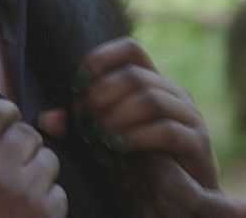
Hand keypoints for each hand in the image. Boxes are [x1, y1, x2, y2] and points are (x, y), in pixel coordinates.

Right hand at [0, 100, 66, 217]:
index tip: (6, 118)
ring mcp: (28, 194)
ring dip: (39, 170)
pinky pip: (59, 193)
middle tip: (15, 156)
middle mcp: (0, 170)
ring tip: (26, 185)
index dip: (3, 111)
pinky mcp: (47, 217)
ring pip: (49, 160)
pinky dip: (49, 200)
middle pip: (26, 133)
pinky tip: (33, 210)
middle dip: (23, 143)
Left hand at [37, 37, 245, 216]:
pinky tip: (117, 147)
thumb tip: (47, 119)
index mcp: (153, 82)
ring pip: (151, 99)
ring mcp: (189, 116)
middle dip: (102, 94)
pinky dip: (136, 137)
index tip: (77, 83)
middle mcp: (174, 93)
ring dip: (116, 116)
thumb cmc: (141, 160)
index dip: (101, 58)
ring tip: (98, 135)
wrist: (184, 195)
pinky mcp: (198, 143)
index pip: (130, 50)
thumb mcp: (105, 137)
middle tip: (84, 118)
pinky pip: (167, 130)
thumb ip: (78, 126)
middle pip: (135, 74)